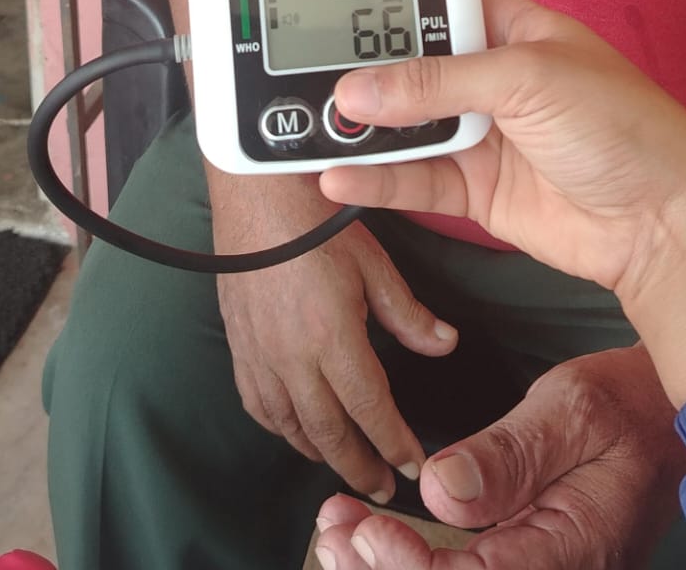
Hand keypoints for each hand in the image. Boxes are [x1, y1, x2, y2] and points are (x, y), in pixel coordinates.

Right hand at [211, 174, 458, 500]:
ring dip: (321, 454)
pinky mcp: (239, 348)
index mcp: (332, 337)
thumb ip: (409, 314)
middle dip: (359, 467)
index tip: (413, 467)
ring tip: (347, 464)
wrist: (257, 197)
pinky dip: (282, 430)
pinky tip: (298, 431)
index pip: (369, 409)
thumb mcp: (375, 264)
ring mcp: (260, 357)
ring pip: (291, 428)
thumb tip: (446, 345)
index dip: (394, 444)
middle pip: (328, 433)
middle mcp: (292, 358)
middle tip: (382, 488)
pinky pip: (259, 406)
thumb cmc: (319, 223)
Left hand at [312, 348, 685, 568]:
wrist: (669, 421)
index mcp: (573, 551)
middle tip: (331, 532)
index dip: (408, 569)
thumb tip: (438, 491)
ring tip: (337, 533)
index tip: (362, 530)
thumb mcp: (572, 408)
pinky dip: (412, 564)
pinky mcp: (530, 567)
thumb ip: (509, 455)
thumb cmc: (628, 406)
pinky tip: (373, 539)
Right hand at [319, 0, 685, 303]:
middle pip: (414, 59)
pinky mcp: (476, 189)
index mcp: (515, 26)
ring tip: (309, 116)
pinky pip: (414, 178)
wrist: (663, 224)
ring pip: (407, 121)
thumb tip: (359, 91)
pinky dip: (376, 177)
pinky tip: (337, 171)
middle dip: (365, 58)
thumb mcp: (530, 79)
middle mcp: (493, 75)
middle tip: (302, 50)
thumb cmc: (622, 127)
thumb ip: (440, 83)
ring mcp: (483, 133)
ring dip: (363, 121)